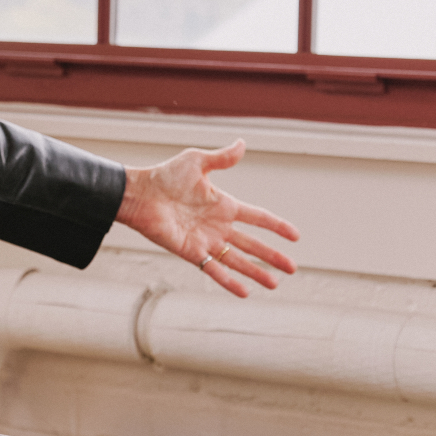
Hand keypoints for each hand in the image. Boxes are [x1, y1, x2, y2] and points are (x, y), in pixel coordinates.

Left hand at [114, 140, 299, 297]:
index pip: (258, 218)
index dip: (277, 226)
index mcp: (224, 205)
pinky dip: (229, 281)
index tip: (295, 236)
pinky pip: (214, 270)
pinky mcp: (191, 252)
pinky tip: (245, 292)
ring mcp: (206, 241)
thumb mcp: (197, 162)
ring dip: (256, 272)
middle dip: (272, 256)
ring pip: (237, 261)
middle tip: (292, 268)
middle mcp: (218, 226)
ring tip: (274, 284)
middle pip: (252, 244)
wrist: (140, 194)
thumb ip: (222, 158)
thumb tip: (242, 143)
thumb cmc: (165, 176)